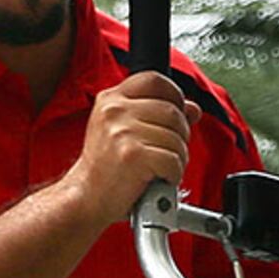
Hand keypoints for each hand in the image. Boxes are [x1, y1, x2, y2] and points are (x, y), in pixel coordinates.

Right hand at [70, 72, 190, 225]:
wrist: (85, 197)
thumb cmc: (107, 167)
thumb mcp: (125, 131)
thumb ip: (157, 114)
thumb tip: (193, 108)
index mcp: (111, 100)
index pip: (154, 80)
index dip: (174, 95)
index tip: (177, 112)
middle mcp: (115, 111)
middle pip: (173, 111)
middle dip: (180, 135)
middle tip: (166, 152)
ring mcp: (122, 132)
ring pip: (177, 138)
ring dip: (178, 158)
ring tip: (159, 168)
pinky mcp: (133, 155)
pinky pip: (174, 160)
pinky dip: (173, 174)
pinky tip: (158, 179)